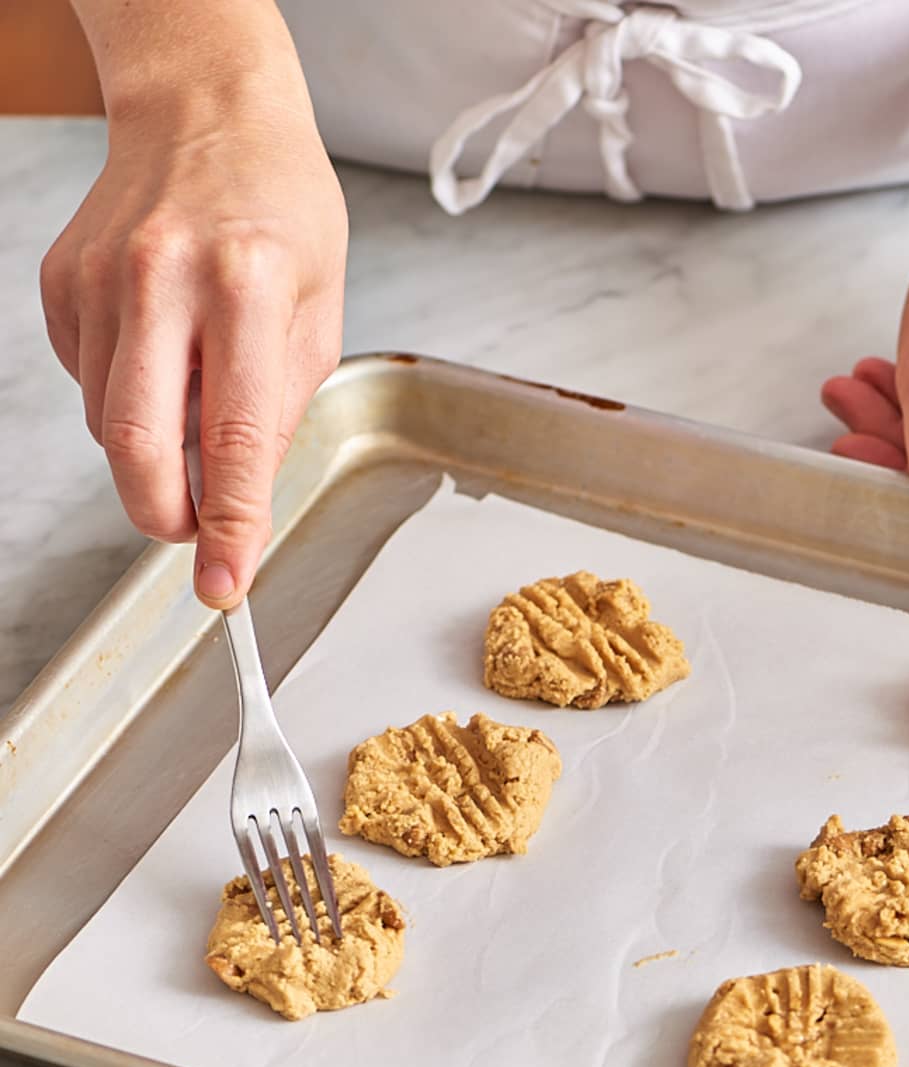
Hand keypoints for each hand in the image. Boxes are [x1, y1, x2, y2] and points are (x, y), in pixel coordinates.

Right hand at [41, 92, 346, 606]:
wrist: (207, 112)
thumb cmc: (283, 212)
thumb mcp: (321, 313)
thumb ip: (280, 409)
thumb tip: (240, 497)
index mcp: (247, 287)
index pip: (234, 438)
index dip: (228, 526)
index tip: (224, 584)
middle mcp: (161, 280)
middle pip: (134, 446)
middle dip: (164, 516)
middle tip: (195, 533)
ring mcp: (98, 278)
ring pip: (108, 424)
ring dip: (154, 448)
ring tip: (200, 391)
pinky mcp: (59, 282)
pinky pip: (91, 383)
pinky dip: (129, 398)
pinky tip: (165, 352)